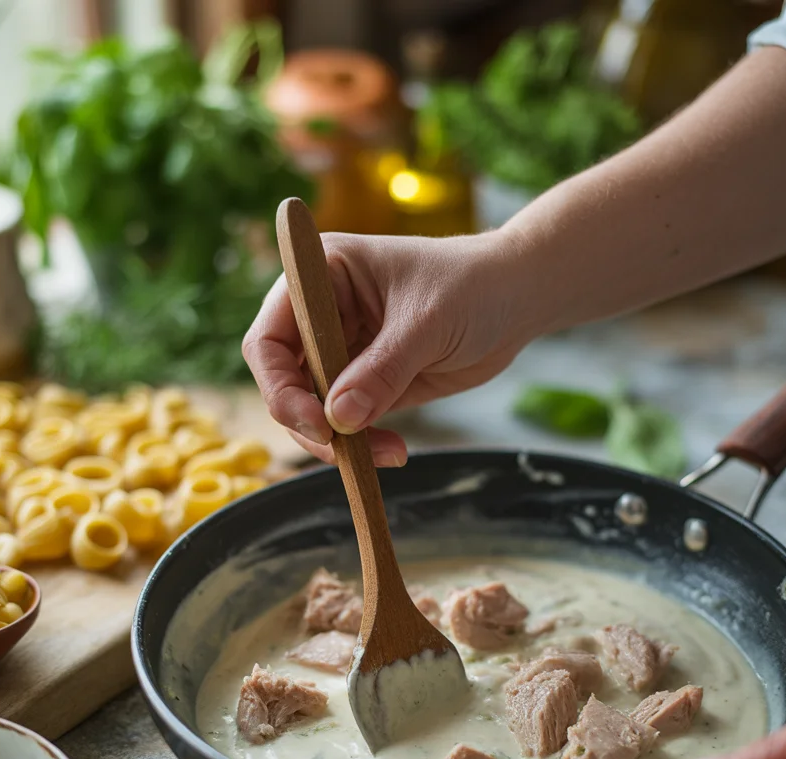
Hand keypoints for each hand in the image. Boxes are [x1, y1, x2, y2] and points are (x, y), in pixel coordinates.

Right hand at [242, 230, 530, 466]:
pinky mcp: (367, 383)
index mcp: (319, 277)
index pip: (268, 338)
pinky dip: (362, 445)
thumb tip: (338, 419)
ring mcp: (342, 351)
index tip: (316, 421)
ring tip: (387, 454)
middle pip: (284, 382)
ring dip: (339, 442)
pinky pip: (347, 423)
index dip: (279, 385)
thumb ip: (382, 371)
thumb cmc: (472, 285)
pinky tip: (393, 453)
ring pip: (313, 410)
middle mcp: (321, 315)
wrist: (516, 298)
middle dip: (308, 422)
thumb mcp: (426, 324)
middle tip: (343, 448)